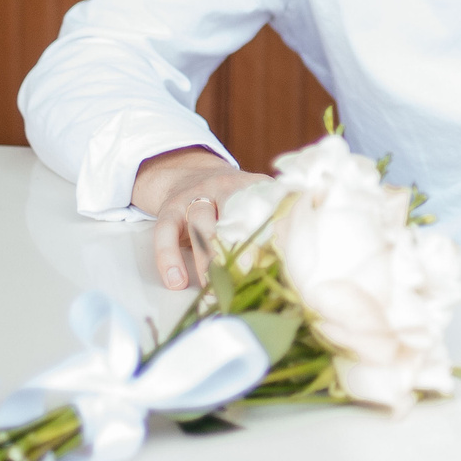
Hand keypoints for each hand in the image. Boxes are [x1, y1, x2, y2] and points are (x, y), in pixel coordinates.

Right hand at [130, 146, 267, 290]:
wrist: (190, 172)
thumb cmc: (231, 201)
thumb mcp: (254, 201)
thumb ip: (275, 223)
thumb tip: (294, 260)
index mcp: (251, 187)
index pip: (264, 208)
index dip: (270, 234)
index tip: (276, 261)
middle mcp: (222, 186)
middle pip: (232, 215)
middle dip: (239, 248)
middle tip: (245, 279)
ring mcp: (194, 196)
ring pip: (201, 223)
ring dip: (207, 258)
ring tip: (212, 288)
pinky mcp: (170, 209)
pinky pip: (166, 232)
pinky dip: (169, 257)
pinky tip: (177, 282)